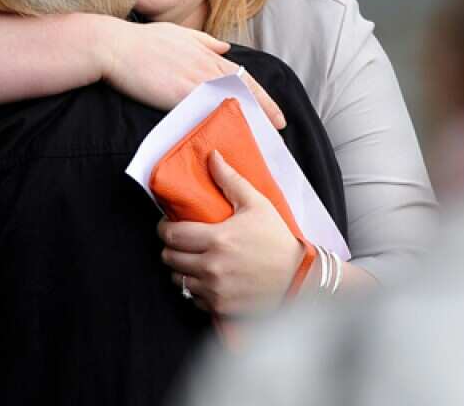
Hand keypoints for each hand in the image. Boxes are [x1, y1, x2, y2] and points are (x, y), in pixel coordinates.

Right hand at [98, 20, 285, 128]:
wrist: (114, 46)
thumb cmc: (140, 41)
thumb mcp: (177, 32)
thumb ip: (204, 40)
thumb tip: (226, 48)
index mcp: (206, 52)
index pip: (241, 75)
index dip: (260, 93)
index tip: (274, 110)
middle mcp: (205, 64)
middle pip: (243, 89)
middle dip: (265, 108)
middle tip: (280, 127)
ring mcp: (194, 78)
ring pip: (231, 100)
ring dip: (249, 117)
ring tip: (263, 136)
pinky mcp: (180, 92)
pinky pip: (208, 110)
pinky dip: (223, 122)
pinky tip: (233, 136)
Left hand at [158, 151, 303, 315]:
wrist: (299, 279)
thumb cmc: (277, 240)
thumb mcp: (257, 205)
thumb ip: (231, 180)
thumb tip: (212, 156)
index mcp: (217, 239)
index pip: (170, 234)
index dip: (164, 228)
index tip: (169, 224)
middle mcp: (211, 267)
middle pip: (168, 258)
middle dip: (170, 247)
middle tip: (181, 242)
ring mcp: (215, 290)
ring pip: (177, 280)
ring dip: (181, 269)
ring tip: (192, 260)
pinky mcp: (220, 308)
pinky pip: (193, 298)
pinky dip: (196, 289)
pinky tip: (207, 279)